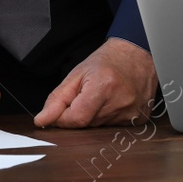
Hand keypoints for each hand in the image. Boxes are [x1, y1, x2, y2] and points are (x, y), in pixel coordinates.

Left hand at [34, 38, 157, 127]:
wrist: (137, 53)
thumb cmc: (107, 61)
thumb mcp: (77, 74)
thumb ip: (57, 99)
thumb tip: (42, 120)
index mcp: (103, 87)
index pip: (76, 119)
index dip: (64, 117)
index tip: (61, 110)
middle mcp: (121, 102)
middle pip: (87, 124)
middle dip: (80, 114)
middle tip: (86, 96)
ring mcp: (133, 113)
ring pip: (100, 127)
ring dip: (95, 116)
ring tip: (103, 97)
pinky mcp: (140, 119)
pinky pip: (114, 127)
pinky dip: (109, 118)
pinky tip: (114, 102)